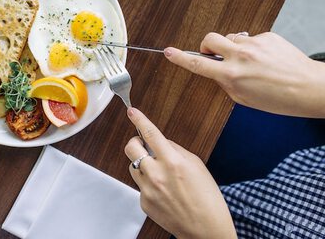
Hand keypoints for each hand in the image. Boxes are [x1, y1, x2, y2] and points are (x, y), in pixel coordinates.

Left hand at [124, 108, 235, 238]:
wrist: (206, 230)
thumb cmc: (208, 199)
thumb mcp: (197, 166)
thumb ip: (176, 150)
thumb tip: (161, 142)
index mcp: (173, 162)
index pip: (150, 133)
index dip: (139, 120)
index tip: (131, 111)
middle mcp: (156, 174)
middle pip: (131, 147)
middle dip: (135, 142)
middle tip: (144, 145)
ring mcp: (147, 189)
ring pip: (133, 166)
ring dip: (142, 164)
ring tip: (160, 174)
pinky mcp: (143, 202)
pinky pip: (140, 186)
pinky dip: (149, 185)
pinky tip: (165, 193)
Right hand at [165, 31, 324, 116]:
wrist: (310, 88)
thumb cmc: (280, 99)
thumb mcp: (244, 98)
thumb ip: (226, 82)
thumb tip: (217, 70)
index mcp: (231, 76)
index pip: (197, 64)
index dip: (179, 58)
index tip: (168, 52)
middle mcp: (240, 57)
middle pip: (209, 39)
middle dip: (208, 46)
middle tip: (215, 54)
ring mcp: (254, 44)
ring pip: (231, 38)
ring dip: (233, 47)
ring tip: (250, 61)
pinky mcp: (267, 36)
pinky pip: (250, 38)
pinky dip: (253, 47)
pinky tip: (266, 59)